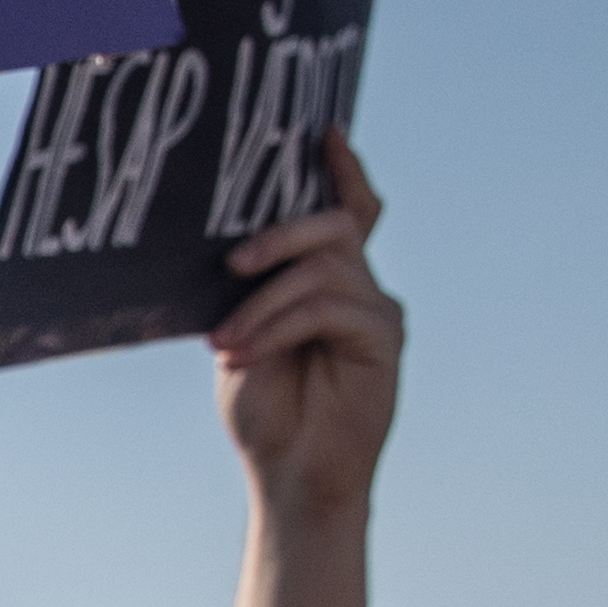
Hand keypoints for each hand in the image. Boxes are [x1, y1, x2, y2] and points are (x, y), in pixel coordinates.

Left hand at [214, 136, 399, 532]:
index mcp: (324, 281)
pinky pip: (328, 308)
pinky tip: (245, 354)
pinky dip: (278, 326)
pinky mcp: (383, 338)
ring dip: (262, 302)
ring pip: (324, 268)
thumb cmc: (264, 409)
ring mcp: (375, 310)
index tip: (322, 132)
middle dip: (279, 233)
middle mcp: (358, 287)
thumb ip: (250, 294)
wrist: (289, 474)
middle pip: (334, 226)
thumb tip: (229, 250)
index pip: (345, 213)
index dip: (340, 171)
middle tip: (232, 264)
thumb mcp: (242, 338)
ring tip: (225, 342)